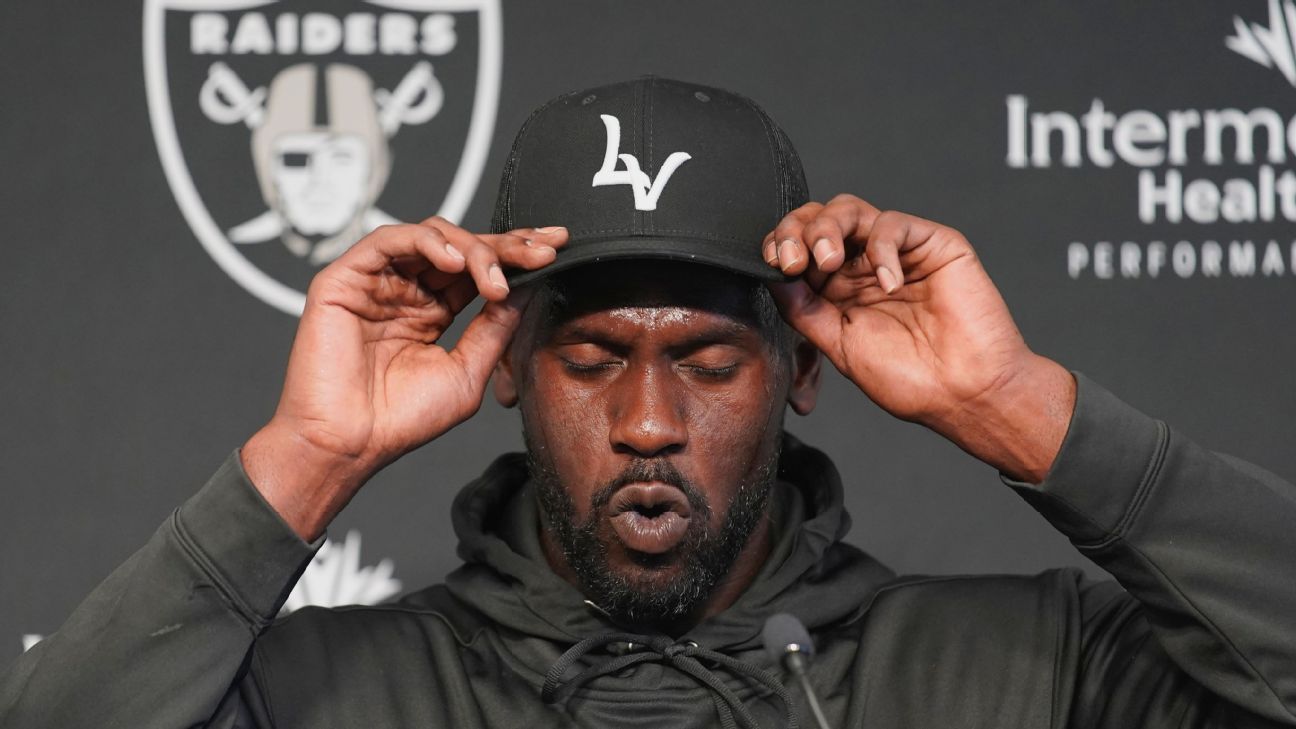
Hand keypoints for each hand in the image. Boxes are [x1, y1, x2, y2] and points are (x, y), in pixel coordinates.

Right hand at [243, 219, 566, 538]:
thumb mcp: (467, 371)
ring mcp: (376, 282)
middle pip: (460, 246)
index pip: (477, 271)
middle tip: (540, 252)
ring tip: (494, 277)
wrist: (350, 444)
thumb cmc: (401, 420)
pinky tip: (455, 262)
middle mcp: (405, 292)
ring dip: (472, 248)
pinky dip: (426, 242)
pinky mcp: (346, 278)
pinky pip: (389, 239)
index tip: (555, 250)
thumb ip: (494, 329)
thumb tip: (527, 290)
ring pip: (431, 236)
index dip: (515, 257)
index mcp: (431, 312)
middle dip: (506, 245)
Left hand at [765, 195, 1073, 481]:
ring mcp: (898, 252)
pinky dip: (881, 247)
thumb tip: (773, 275)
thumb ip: (804, 309)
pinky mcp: (933, 244)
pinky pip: (893, 224)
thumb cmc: (909, 379)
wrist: (964, 393)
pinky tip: (886, 283)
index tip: (772, 263)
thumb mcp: (838, 344)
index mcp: (839, 289)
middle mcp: (865, 265)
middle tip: (793, 260)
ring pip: (850, 210)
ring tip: (826, 261)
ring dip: (827, 228)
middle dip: (797, 230)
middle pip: (820, 220)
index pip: (801, 248)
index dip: (781, 245)